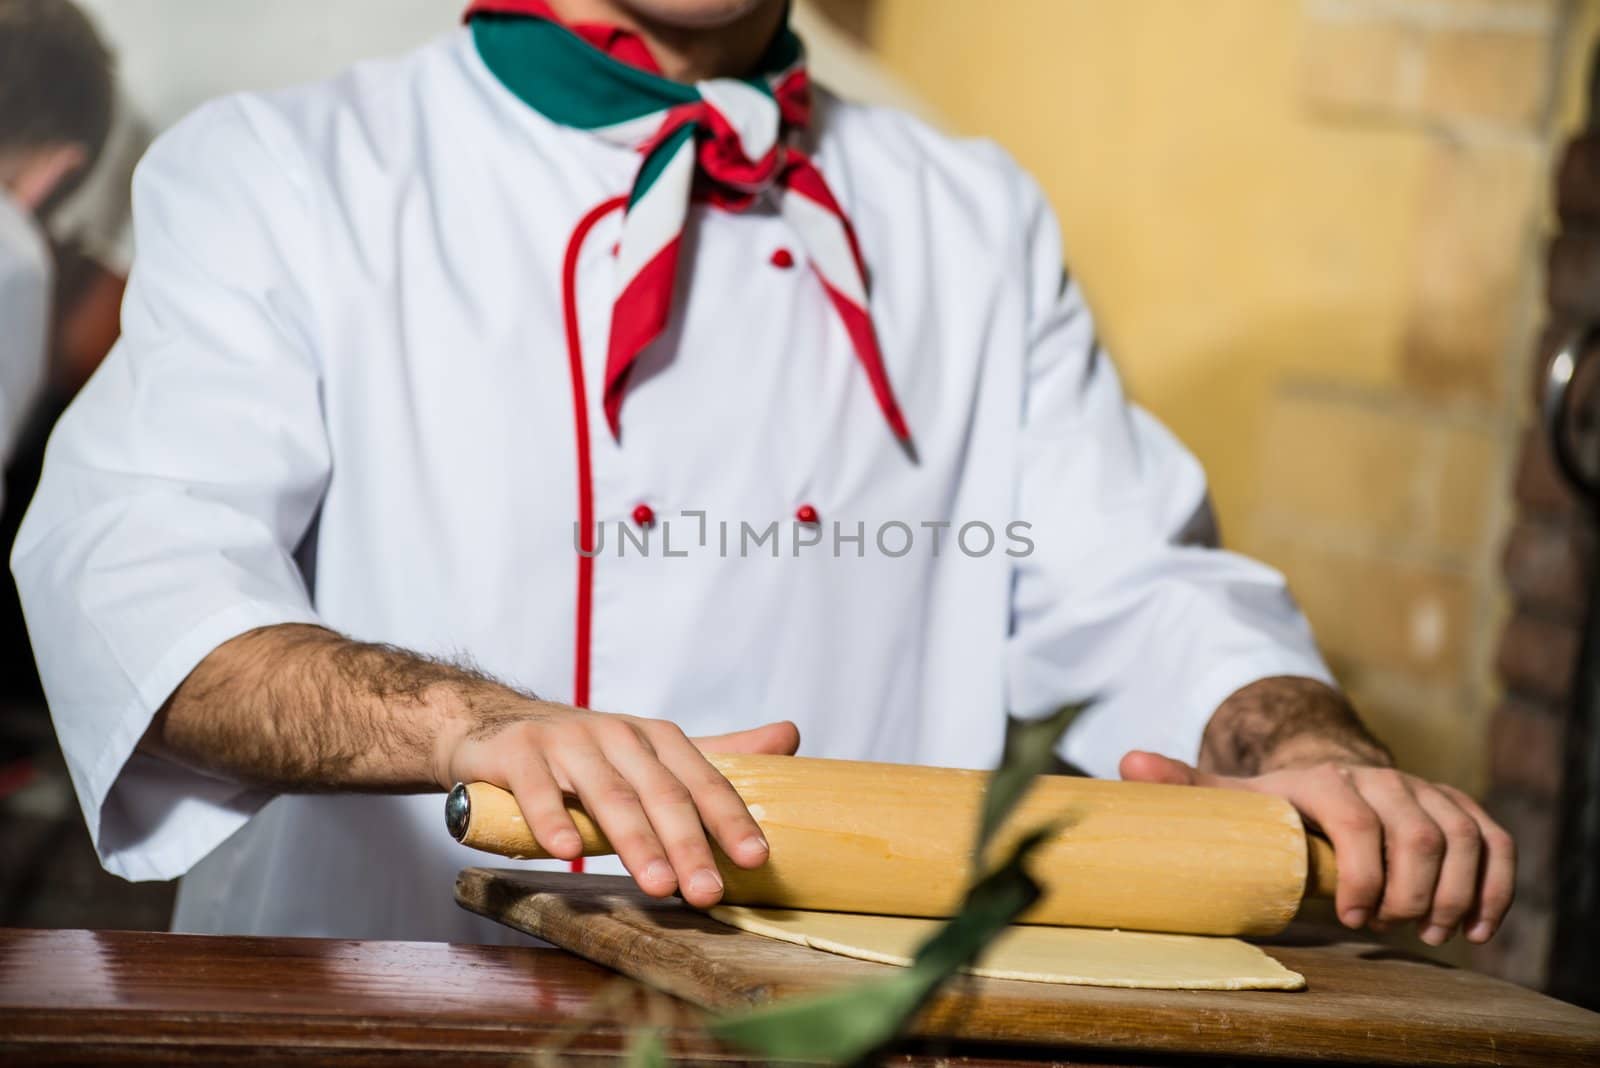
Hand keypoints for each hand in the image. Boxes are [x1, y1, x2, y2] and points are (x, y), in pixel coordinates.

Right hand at [438, 704, 799, 907]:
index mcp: (656, 739)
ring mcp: (567, 742)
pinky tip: (565, 851)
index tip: (755, 858)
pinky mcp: (520, 753)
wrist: (495, 724)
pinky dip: (551, 819)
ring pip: (608, 795)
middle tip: (707, 891)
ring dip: (635, 841)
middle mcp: (617, 735)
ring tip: (658, 883)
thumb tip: (790, 737)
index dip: (730, 818)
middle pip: (660, 793)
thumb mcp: (653, 751)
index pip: (702, 781)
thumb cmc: (586, 750)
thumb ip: (717, 755)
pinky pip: (538, 789)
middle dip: (688, 844)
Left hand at [1119, 751, 1514, 945]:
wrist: (1318, 768)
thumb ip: (1186, 786)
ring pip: (1465, 837)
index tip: (1348, 917)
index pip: (1358, 819)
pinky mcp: (1456, 808)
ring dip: (1455, 893)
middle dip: (1408, 891)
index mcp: (1324, 779)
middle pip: (1422, 833)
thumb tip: (1126, 763)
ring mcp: (1424, 791)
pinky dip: (1496, 885)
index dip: (1360, 872)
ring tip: (1425, 932)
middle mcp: (1382, 778)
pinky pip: (1494, 841)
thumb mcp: (1229, 794)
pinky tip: (1475, 927)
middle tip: (1381, 927)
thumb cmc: (1271, 800)